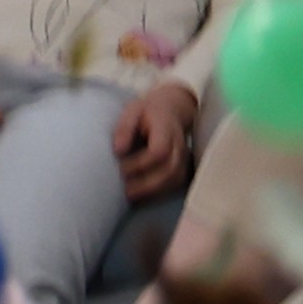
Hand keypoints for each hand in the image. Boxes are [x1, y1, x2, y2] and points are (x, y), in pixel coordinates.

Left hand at [112, 84, 200, 198]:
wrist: (170, 109)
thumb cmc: (146, 111)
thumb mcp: (131, 111)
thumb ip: (124, 128)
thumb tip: (118, 150)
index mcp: (166, 127)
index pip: (159, 150)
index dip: (140, 163)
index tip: (121, 168)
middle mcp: (178, 143)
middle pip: (169, 169)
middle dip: (146, 183)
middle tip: (124, 189)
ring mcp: (184, 155)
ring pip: (175, 179)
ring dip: (153, 191)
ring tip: (131, 195)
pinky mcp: (183, 165)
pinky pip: (176, 183)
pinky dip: (160, 192)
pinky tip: (143, 195)